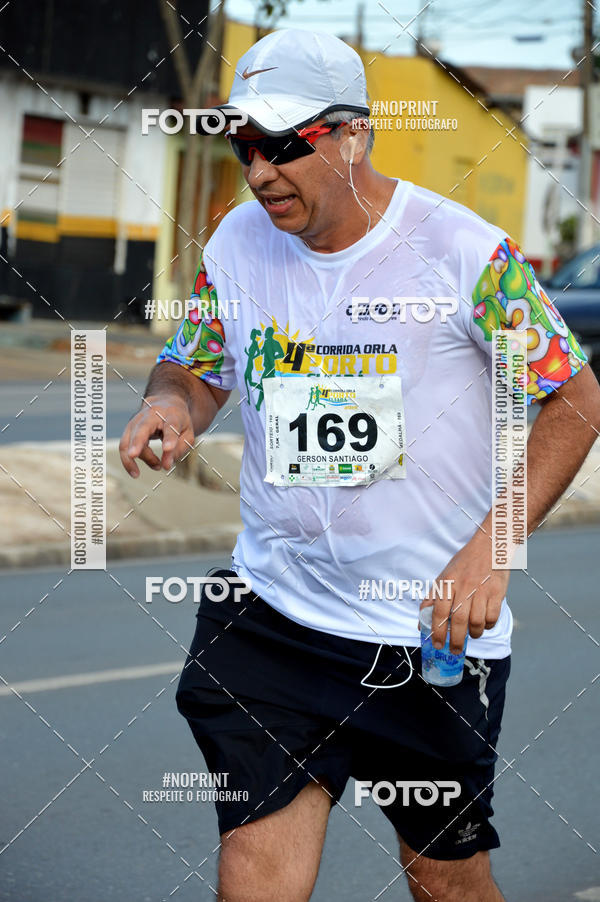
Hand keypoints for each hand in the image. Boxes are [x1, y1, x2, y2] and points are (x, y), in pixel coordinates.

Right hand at [119, 395, 194, 477]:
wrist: (165, 403)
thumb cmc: (178, 421)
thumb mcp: (187, 433)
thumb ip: (179, 449)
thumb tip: (166, 465)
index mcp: (171, 414)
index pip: (170, 426)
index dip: (169, 438)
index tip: (168, 449)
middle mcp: (151, 415)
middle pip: (142, 428)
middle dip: (137, 442)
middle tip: (134, 455)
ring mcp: (137, 421)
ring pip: (130, 439)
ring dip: (134, 458)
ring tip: (153, 468)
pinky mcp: (129, 429)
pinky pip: (124, 446)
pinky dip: (127, 461)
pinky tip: (135, 472)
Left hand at [420, 529, 509, 654]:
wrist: (490, 546)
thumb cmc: (465, 563)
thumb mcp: (444, 577)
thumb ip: (432, 599)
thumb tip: (422, 622)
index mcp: (448, 583)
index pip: (440, 611)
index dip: (437, 631)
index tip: (437, 644)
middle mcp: (464, 587)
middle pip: (459, 621)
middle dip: (456, 640)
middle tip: (455, 650)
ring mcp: (482, 590)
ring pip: (477, 622)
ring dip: (474, 634)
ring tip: (471, 634)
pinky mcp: (497, 593)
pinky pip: (493, 617)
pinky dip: (488, 625)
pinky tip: (484, 624)